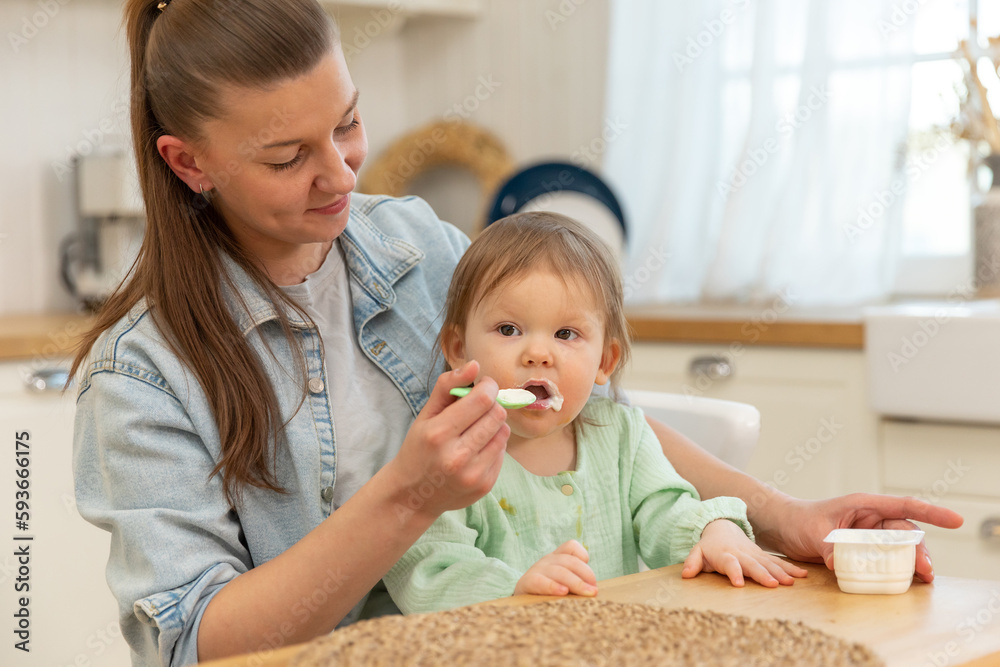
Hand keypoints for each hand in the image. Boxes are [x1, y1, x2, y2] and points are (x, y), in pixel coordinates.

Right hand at [387, 361, 509, 519]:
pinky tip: (476, 449)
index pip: (482, 400)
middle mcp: (457, 457)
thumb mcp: (425, 415)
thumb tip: (475, 365)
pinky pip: (502, 452)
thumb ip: (447, 385)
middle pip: (497, 414)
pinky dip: (493, 445)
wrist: (413, 495)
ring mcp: (473, 474)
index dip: (488, 386)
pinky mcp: (485, 486)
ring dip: (494, 424)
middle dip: (492, 404)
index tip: (483, 385)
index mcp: (438, 434)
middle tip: (479, 406)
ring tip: (476, 428)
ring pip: (504, 432)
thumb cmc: (419, 448)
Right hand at [514, 540, 597, 596]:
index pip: (570, 547)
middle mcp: (547, 560)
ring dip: (576, 583)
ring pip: (559, 571)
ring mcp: (537, 570)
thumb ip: (576, 582)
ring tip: (587, 593)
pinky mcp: (527, 583)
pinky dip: (552, 586)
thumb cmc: (547, 594)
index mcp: (556, 558)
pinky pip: (540, 581)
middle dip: (586, 575)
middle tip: (594, 591)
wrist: (519, 602)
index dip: (582, 557)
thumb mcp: (562, 583)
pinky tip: (563, 592)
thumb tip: (594, 590)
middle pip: (569, 561)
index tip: (591, 577)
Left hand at [682, 520, 807, 587]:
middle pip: (753, 564)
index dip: (733, 572)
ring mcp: (754, 554)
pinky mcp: (763, 555)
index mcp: (725, 555)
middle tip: (773, 585)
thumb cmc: (709, 546)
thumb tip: (685, 575)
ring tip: (791, 582)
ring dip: (780, 572)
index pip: (729, 564)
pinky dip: (790, 568)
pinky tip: (803, 575)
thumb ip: (692, 562)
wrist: (722, 527)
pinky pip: (778, 562)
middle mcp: (742, 554)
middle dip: (763, 574)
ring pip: (769, 563)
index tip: (738, 583)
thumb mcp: (697, 552)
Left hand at [754, 493, 963, 583]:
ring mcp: (868, 534)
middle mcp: (870, 519)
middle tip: (925, 569)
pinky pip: (886, 558)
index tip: (955, 520)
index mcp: (864, 505)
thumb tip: (839, 562)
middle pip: (905, 532)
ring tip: (922, 577)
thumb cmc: (798, 520)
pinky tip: (906, 581)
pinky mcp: (863, 549)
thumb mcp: (813, 531)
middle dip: (919, 549)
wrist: (783, 528)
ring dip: (911, 561)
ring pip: (899, 546)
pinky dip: (897, 568)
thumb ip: (829, 545)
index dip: (931, 512)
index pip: (904, 505)